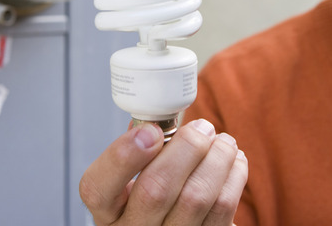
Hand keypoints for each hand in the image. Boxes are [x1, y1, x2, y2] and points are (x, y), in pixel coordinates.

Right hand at [79, 119, 247, 224]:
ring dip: (217, 159)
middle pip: (156, 190)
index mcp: (108, 212)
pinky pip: (223, 209)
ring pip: (196, 198)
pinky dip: (234, 177)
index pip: (97, 189)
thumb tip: (155, 120)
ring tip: (223, 141)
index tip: (150, 131)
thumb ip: (139, 149)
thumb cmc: (155, 195)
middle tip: (202, 127)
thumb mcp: (133, 179)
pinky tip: (234, 161)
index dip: (122, 157)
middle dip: (187, 148)